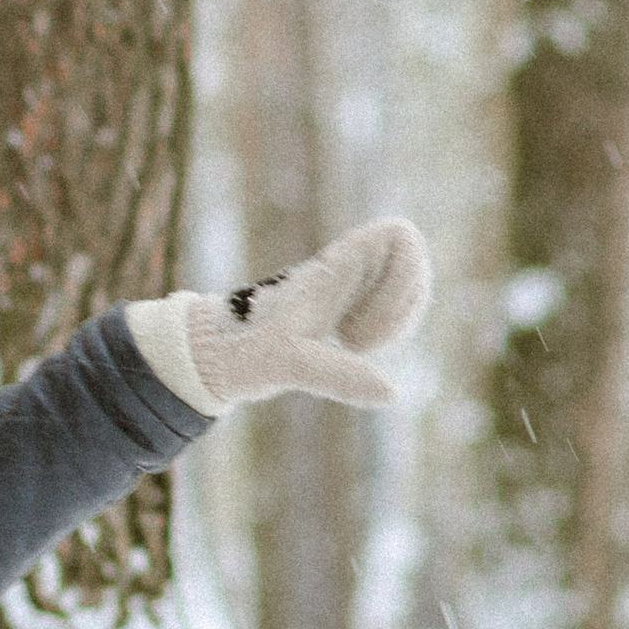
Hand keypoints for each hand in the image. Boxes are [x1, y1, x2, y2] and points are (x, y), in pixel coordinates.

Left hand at [129, 217, 429, 412]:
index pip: (399, 235)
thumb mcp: (287, 364)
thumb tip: (390, 394)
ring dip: (397, 321)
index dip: (404, 274)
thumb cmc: (243, 349)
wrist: (215, 353)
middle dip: (401, 308)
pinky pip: (392, 307)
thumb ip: (334, 375)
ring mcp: (350, 287)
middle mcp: (347, 270)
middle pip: (412, 263)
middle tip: (356, 342)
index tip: (364, 315)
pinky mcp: (347, 308)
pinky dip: (388, 330)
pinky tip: (353, 350)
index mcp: (334, 267)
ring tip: (354, 347)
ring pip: (406, 286)